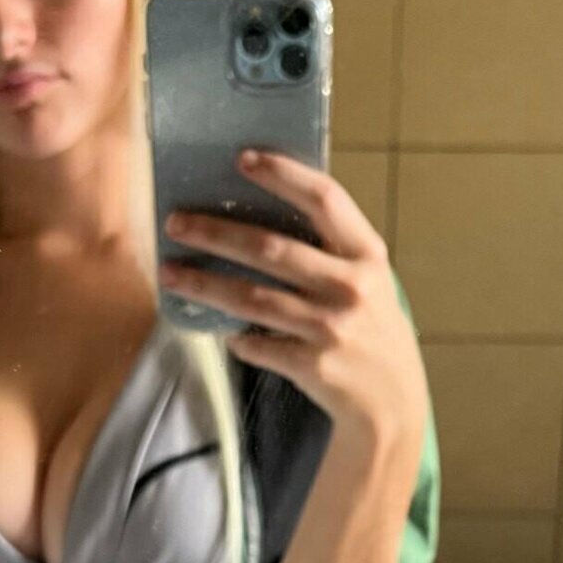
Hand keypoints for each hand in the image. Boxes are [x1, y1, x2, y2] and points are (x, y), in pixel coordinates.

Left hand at [157, 148, 428, 453]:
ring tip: (170, 273)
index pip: (325, 200)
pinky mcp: (312, 365)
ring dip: (203, 284)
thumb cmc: (372, 330)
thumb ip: (330, 251)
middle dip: (215, 233)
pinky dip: (234, 336)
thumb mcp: (368, 281)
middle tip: (175, 223)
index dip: (284, 175)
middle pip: (271, 249)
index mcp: (368, 255)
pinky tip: (222, 330)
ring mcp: (331, 328)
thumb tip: (257, 215)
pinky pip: (255, 343)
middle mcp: (352, 287)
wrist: (393, 402)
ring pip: (251, 298)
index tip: (243, 159)